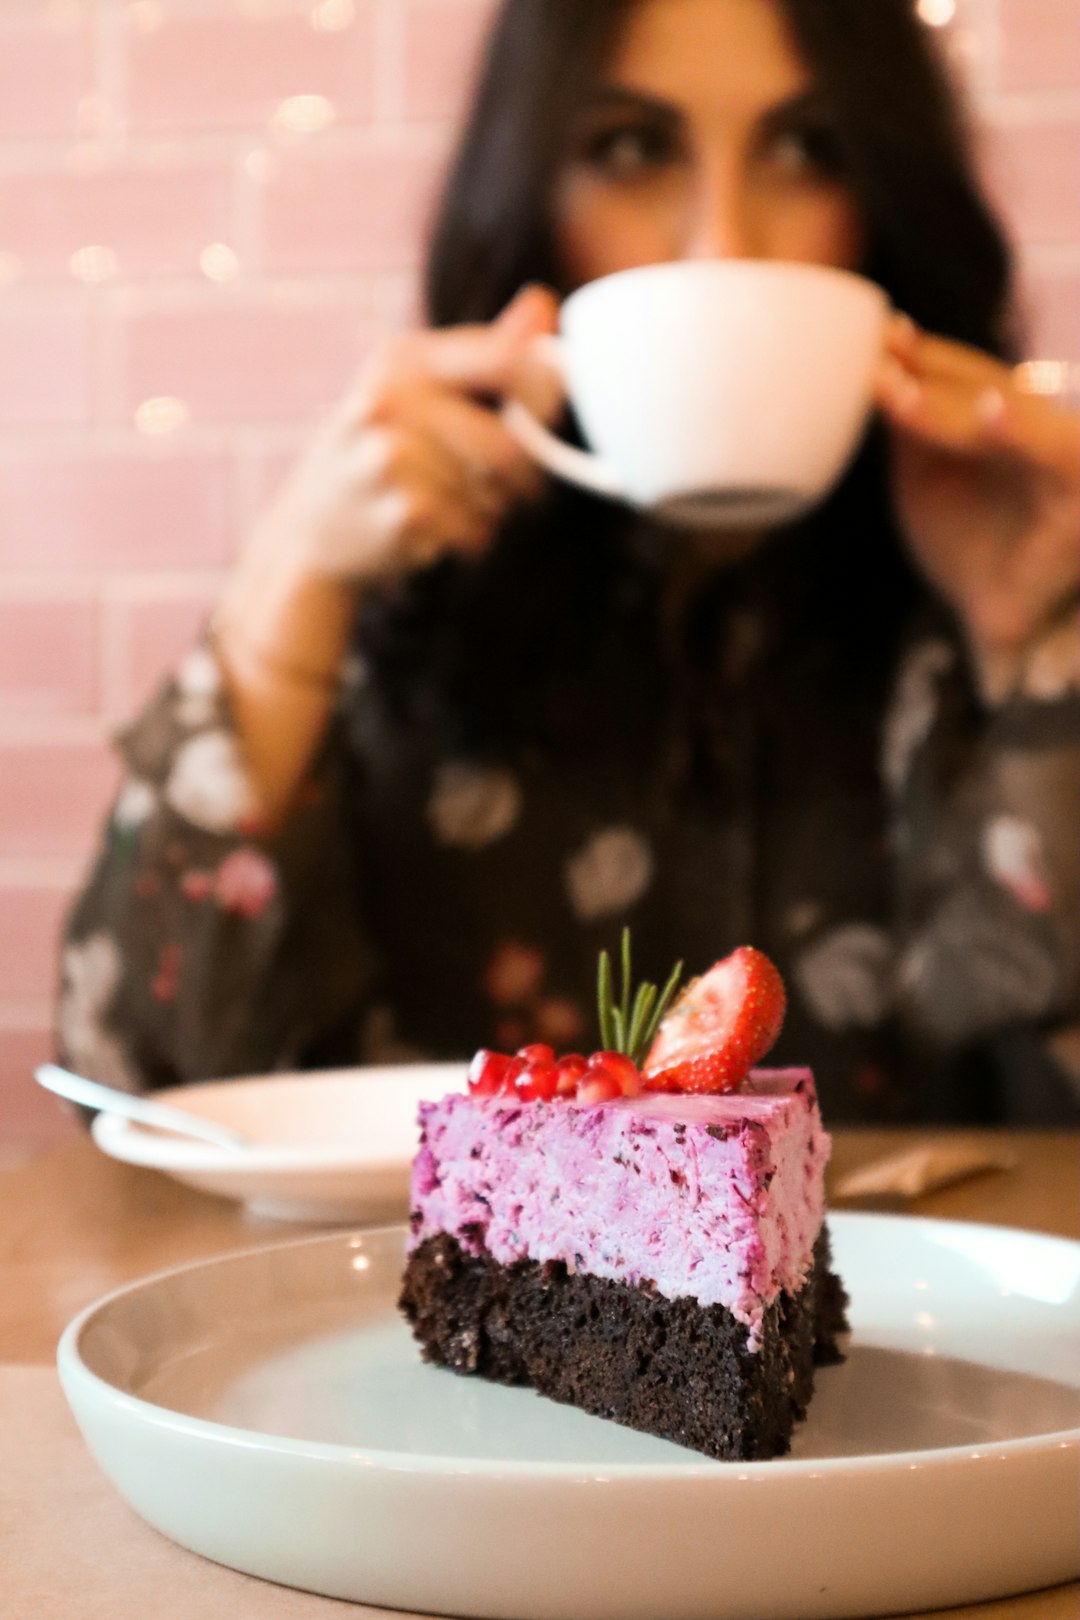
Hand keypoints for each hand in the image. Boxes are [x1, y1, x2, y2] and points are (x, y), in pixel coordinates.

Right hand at [253, 284, 562, 589]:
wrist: (310, 533)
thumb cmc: (377, 455)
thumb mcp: (415, 390)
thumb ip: (484, 353)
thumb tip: (543, 303)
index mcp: (403, 361)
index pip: (505, 360)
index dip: (543, 392)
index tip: (541, 419)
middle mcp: (393, 400)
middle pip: (508, 444)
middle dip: (520, 475)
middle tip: (499, 487)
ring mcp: (391, 458)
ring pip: (495, 491)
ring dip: (491, 509)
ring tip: (453, 507)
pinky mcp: (401, 513)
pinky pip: (477, 528)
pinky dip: (472, 539)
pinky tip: (437, 532)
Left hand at [877, 316, 1079, 693]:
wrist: (990, 619)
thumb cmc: (961, 546)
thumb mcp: (921, 480)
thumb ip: (910, 428)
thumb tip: (881, 366)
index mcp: (1004, 420)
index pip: (967, 374)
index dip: (926, 356)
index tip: (882, 335)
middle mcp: (1038, 427)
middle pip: (985, 383)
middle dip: (931, 369)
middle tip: (881, 354)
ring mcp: (1063, 454)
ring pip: (1008, 413)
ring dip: (951, 401)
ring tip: (901, 381)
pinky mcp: (1078, 491)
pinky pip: (1056, 453)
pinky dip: (1025, 433)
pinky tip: (997, 413)